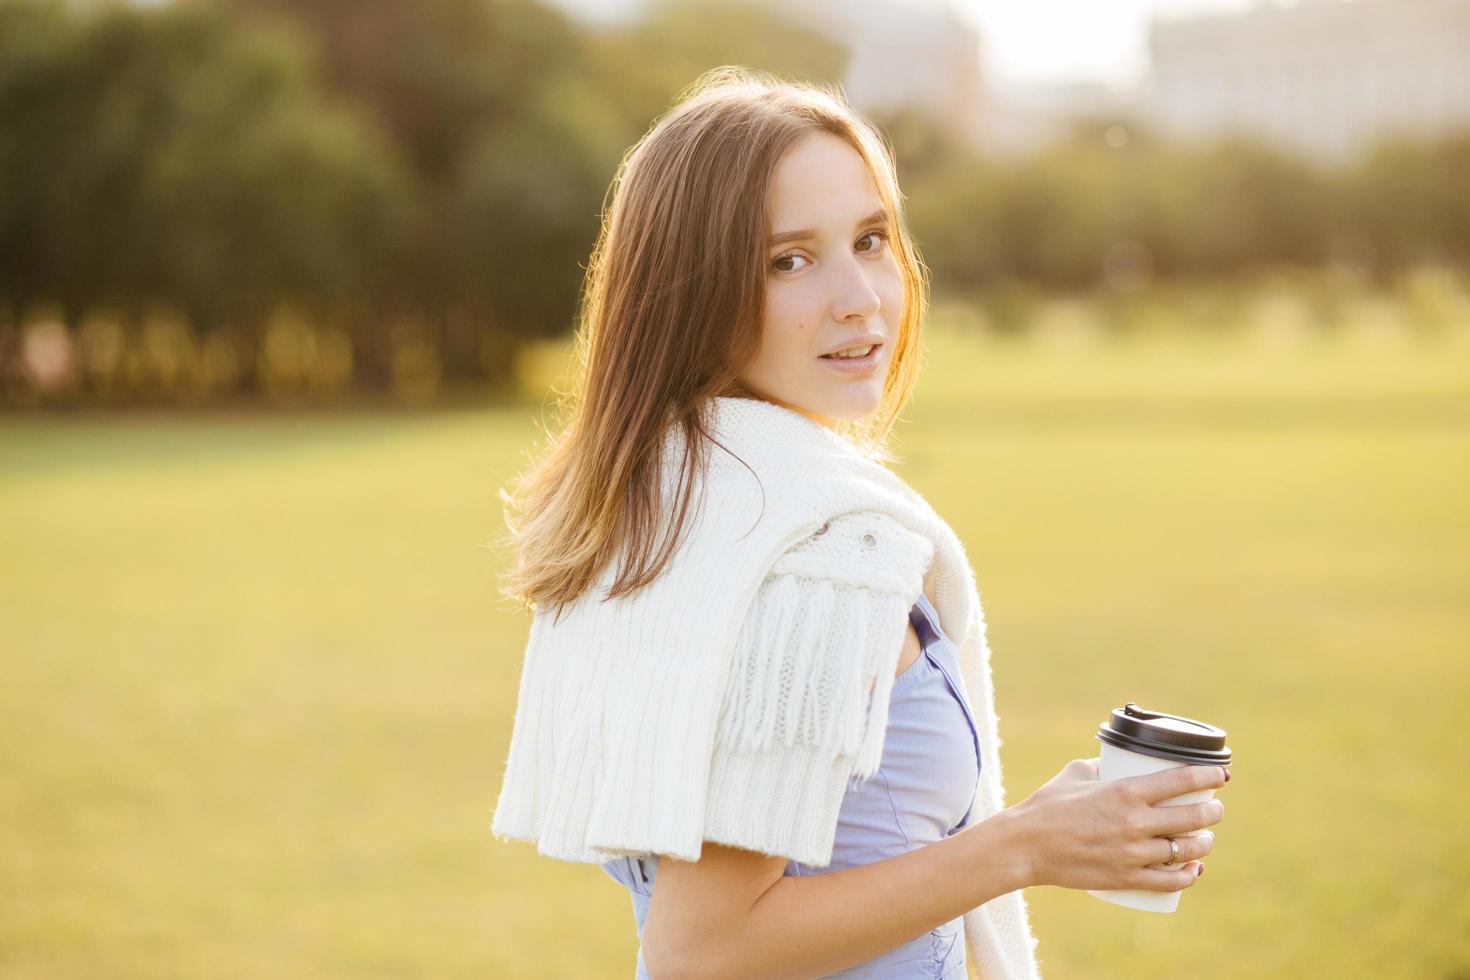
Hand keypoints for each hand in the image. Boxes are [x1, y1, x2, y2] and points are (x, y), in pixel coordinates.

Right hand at [1006, 757, 1226, 892]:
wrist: (1026, 845)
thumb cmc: (1048, 805)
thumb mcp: (1076, 773)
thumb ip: (1101, 767)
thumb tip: (1115, 762)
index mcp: (1125, 791)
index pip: (1182, 780)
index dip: (1209, 776)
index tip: (1221, 776)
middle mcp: (1135, 822)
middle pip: (1193, 817)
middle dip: (1213, 812)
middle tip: (1214, 809)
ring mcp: (1133, 853)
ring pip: (1186, 849)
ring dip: (1204, 843)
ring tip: (1205, 837)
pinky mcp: (1126, 878)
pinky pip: (1170, 880)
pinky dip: (1188, 874)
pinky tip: (1194, 867)